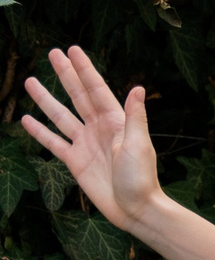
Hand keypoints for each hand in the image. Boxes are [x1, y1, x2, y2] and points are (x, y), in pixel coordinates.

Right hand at [20, 46, 169, 236]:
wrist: (135, 209)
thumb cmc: (142, 178)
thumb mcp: (139, 145)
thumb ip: (135, 117)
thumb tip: (137, 87)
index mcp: (116, 122)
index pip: (96, 89)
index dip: (84, 69)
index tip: (72, 50)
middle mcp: (99, 129)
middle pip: (77, 96)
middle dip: (65, 75)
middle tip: (52, 53)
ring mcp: (85, 144)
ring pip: (61, 116)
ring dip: (46, 99)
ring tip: (30, 81)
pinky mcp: (75, 161)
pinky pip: (54, 142)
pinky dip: (40, 131)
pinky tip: (27, 119)